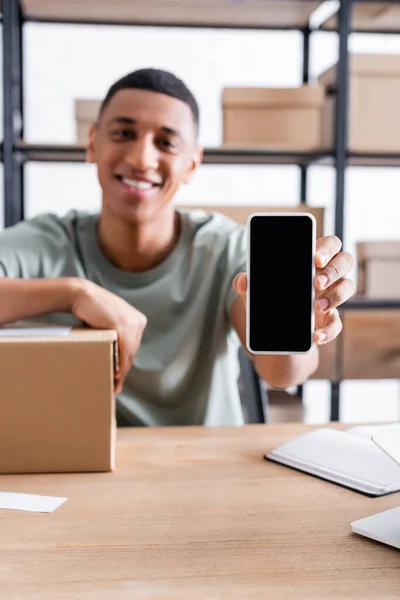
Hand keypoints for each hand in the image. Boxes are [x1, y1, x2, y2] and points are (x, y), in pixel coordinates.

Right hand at [71, 279, 146, 392]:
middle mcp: (138, 321)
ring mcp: (132, 322)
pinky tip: (116, 374)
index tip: (121, 377)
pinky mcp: (122, 325)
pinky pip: (123, 350)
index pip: (133, 347)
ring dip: (122, 371)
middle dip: (125, 370)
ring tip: (115, 384)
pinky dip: (120, 364)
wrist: (81, 295)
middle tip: (117, 386)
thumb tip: (117, 355)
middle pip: (132, 351)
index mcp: (138, 320)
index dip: (127, 363)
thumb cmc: (92, 310)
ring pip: (129, 353)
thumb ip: (117, 333)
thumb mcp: (110, 322)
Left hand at [232, 235, 354, 347]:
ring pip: (348, 287)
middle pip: (345, 260)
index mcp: (311, 261)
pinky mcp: (329, 320)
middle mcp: (326, 275)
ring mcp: (331, 297)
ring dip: (336, 295)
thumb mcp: (255, 293)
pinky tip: (316, 335)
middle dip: (334, 269)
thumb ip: (247, 285)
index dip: (327, 248)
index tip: (315, 257)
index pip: (329, 244)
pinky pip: (338, 323)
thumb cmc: (270, 301)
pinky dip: (329, 330)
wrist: (276, 335)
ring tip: (317, 307)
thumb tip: (242, 281)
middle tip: (316, 282)